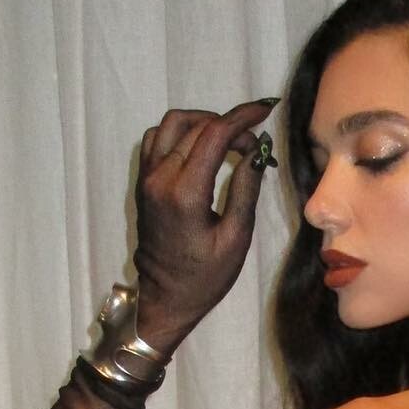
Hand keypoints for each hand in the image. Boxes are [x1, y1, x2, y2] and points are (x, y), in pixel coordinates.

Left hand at [131, 99, 276, 340]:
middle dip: (229, 124)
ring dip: (203, 122)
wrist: (164, 298)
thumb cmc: (205, 277)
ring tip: (227, 141)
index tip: (266, 110)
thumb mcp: (236, 237)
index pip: (215, 135)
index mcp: (185, 193)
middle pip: (196, 125)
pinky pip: (157, 138)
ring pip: (172, 124)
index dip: (243, 117)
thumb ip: (246, 188)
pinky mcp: (142, 181)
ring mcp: (146, 177)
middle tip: (252, 144)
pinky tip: (200, 149)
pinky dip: (181, 133)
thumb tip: (257, 150)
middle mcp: (160, 178)